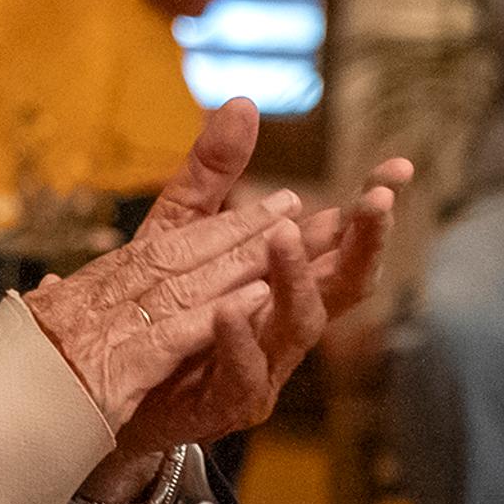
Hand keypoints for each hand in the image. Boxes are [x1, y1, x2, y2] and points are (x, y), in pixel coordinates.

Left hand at [74, 110, 413, 482]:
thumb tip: (243, 101)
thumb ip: (212, 176)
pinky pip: (246, 376)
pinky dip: (238, 341)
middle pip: (342, 283)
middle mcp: (285, 324)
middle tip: (374, 200)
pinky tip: (226, 310)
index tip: (397, 167)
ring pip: (300, 325)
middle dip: (362, 242)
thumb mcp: (178, 231)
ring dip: (296, 279)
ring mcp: (264, 366)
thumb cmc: (155, 308)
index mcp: (283, 282)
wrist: (107, 389)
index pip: (338, 240)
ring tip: (284, 235)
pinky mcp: (228, 403)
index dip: (370, 208)